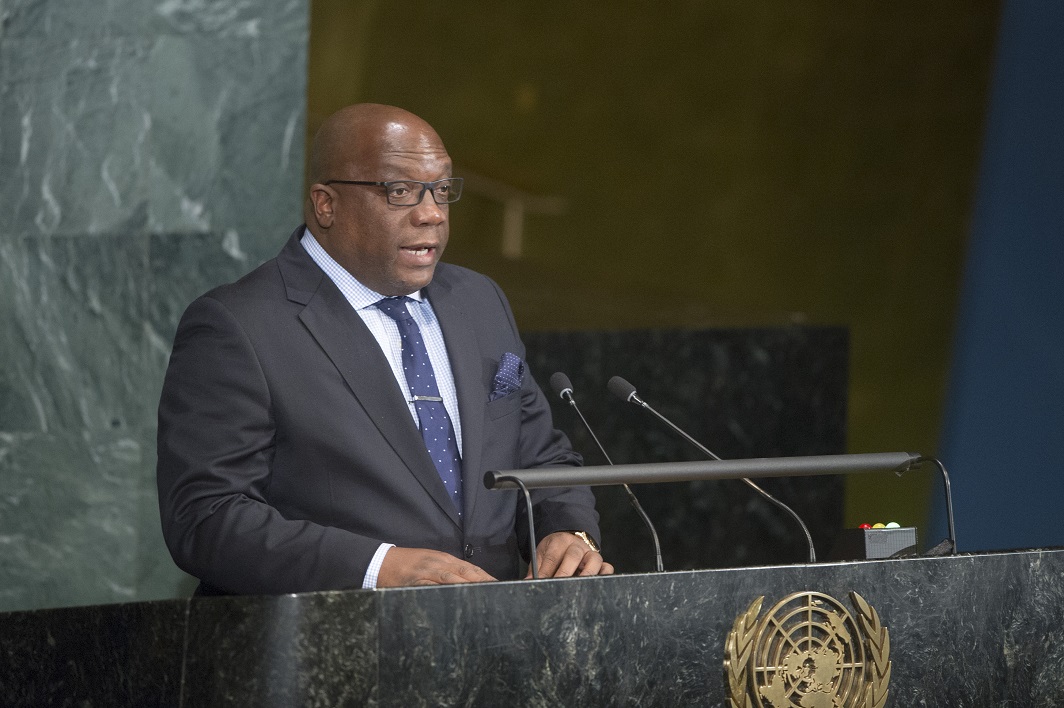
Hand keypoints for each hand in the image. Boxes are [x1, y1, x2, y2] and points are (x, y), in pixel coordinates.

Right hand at [377, 547, 496, 586]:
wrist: (383, 561)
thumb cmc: (409, 563)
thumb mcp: (432, 562)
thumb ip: (449, 571)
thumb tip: (470, 582)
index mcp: (445, 559)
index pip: (472, 569)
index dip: (487, 578)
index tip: (501, 586)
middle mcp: (439, 564)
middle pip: (466, 572)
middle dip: (483, 583)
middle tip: (498, 593)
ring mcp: (427, 572)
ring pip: (452, 579)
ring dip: (468, 586)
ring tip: (482, 596)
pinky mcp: (415, 582)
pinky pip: (431, 587)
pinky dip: (442, 592)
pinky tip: (452, 598)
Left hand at [525, 531, 614, 578]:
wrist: (569, 540)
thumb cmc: (554, 550)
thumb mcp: (542, 554)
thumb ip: (536, 568)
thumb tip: (528, 582)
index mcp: (561, 541)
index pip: (553, 556)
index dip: (547, 571)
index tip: (542, 582)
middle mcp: (578, 546)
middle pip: (574, 557)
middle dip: (564, 573)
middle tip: (558, 587)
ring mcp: (592, 554)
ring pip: (594, 562)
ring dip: (586, 575)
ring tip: (578, 589)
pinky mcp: (602, 562)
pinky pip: (607, 568)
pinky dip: (604, 576)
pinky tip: (594, 587)